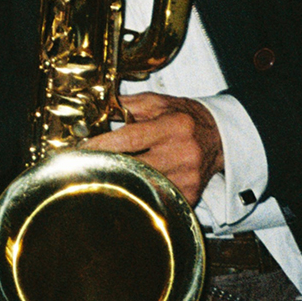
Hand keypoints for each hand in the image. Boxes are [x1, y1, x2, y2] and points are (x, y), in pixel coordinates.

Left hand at [84, 93, 223, 204]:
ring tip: (104, 175)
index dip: (103, 145)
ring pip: (143, 185)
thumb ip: (127, 105)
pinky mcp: (189, 195)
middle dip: (107, 165)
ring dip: (121, 181)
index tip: (81, 149)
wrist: (220, 137)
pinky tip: (130, 186)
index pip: (131, 138)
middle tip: (85, 165)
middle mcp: (181, 153)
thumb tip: (95, 107)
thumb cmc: (185, 118)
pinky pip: (157, 197)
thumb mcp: (158, 103)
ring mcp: (186, 177)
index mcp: (173, 126)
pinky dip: (141, 191)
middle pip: (134, 165)